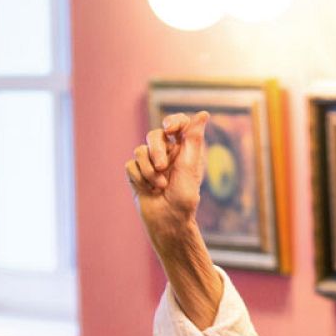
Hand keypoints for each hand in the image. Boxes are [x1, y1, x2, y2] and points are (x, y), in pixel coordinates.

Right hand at [126, 111, 208, 238]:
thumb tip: (204, 113)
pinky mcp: (136, 174)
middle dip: (156, 151)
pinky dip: (140, 178)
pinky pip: (131, 165)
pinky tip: (148, 190)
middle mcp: (166, 154)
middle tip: (162, 167)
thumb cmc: (184, 197)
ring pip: (140, 151)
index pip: (177, 124)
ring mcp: (149, 164)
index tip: (170, 129)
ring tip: (159, 186)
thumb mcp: (190, 166)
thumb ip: (193, 139)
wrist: (168, 221)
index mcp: (182, 150)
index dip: (173, 121)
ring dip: (149, 170)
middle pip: (154, 135)